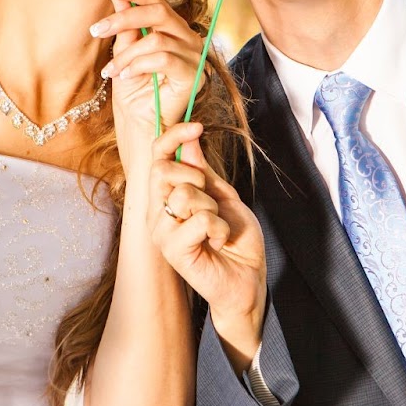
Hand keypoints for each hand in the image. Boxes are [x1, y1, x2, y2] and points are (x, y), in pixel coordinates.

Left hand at [92, 0, 203, 137]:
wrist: (139, 123)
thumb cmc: (133, 90)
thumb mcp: (124, 51)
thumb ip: (125, 25)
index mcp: (173, 28)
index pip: (156, 1)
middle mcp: (188, 38)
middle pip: (158, 12)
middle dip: (124, 18)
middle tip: (97, 30)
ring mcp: (194, 56)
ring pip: (156, 39)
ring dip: (126, 54)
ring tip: (110, 71)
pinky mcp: (194, 74)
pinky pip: (163, 59)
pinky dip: (139, 65)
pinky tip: (125, 76)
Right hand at [147, 123, 266, 369]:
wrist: (248, 278)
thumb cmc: (236, 239)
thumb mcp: (223, 195)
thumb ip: (203, 170)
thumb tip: (189, 140)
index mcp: (166, 196)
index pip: (157, 156)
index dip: (173, 136)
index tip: (198, 127)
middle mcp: (157, 212)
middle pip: (163, 170)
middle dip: (197, 178)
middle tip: (213, 201)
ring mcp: (162, 231)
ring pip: (184, 194)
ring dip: (213, 209)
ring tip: (217, 228)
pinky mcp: (172, 250)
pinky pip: (198, 219)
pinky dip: (219, 228)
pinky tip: (219, 243)